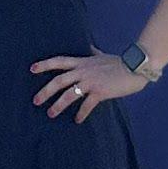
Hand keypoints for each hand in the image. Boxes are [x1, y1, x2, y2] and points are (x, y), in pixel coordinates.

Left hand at [33, 50, 156, 116]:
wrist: (135, 67)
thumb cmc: (120, 62)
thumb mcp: (102, 56)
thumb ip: (93, 53)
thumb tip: (89, 47)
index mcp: (82, 62)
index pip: (59, 61)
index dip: (44, 64)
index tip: (32, 69)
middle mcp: (83, 71)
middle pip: (59, 80)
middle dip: (45, 91)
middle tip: (35, 101)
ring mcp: (91, 81)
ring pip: (69, 94)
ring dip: (58, 105)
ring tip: (50, 114)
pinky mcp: (100, 92)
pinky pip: (87, 104)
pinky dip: (81, 113)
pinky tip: (77, 121)